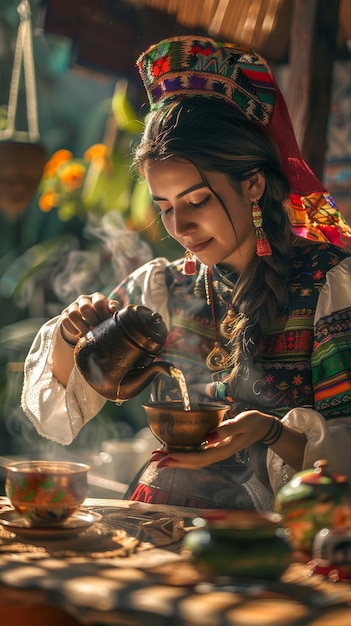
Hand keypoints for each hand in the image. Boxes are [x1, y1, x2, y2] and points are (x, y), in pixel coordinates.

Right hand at [59, 292, 118, 345]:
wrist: (86, 320)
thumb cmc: (101, 316)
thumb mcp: (108, 312)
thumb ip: (112, 310)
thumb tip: (114, 307)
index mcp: (97, 297)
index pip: (98, 302)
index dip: (103, 314)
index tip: (107, 324)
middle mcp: (84, 299)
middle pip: (85, 308)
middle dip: (92, 321)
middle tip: (98, 331)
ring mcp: (73, 306)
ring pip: (74, 314)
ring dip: (82, 326)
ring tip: (88, 335)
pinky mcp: (65, 314)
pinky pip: (65, 320)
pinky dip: (72, 328)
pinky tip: (78, 335)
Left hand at [154, 410, 274, 468]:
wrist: (264, 427)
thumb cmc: (254, 422)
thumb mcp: (242, 422)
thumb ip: (227, 429)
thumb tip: (208, 437)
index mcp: (224, 449)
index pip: (200, 457)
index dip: (182, 459)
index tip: (167, 458)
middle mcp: (218, 453)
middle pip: (193, 462)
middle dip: (173, 462)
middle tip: (155, 460)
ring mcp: (216, 451)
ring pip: (193, 460)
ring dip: (176, 459)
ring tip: (158, 457)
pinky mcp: (215, 447)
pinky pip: (197, 454)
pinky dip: (183, 454)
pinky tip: (173, 451)